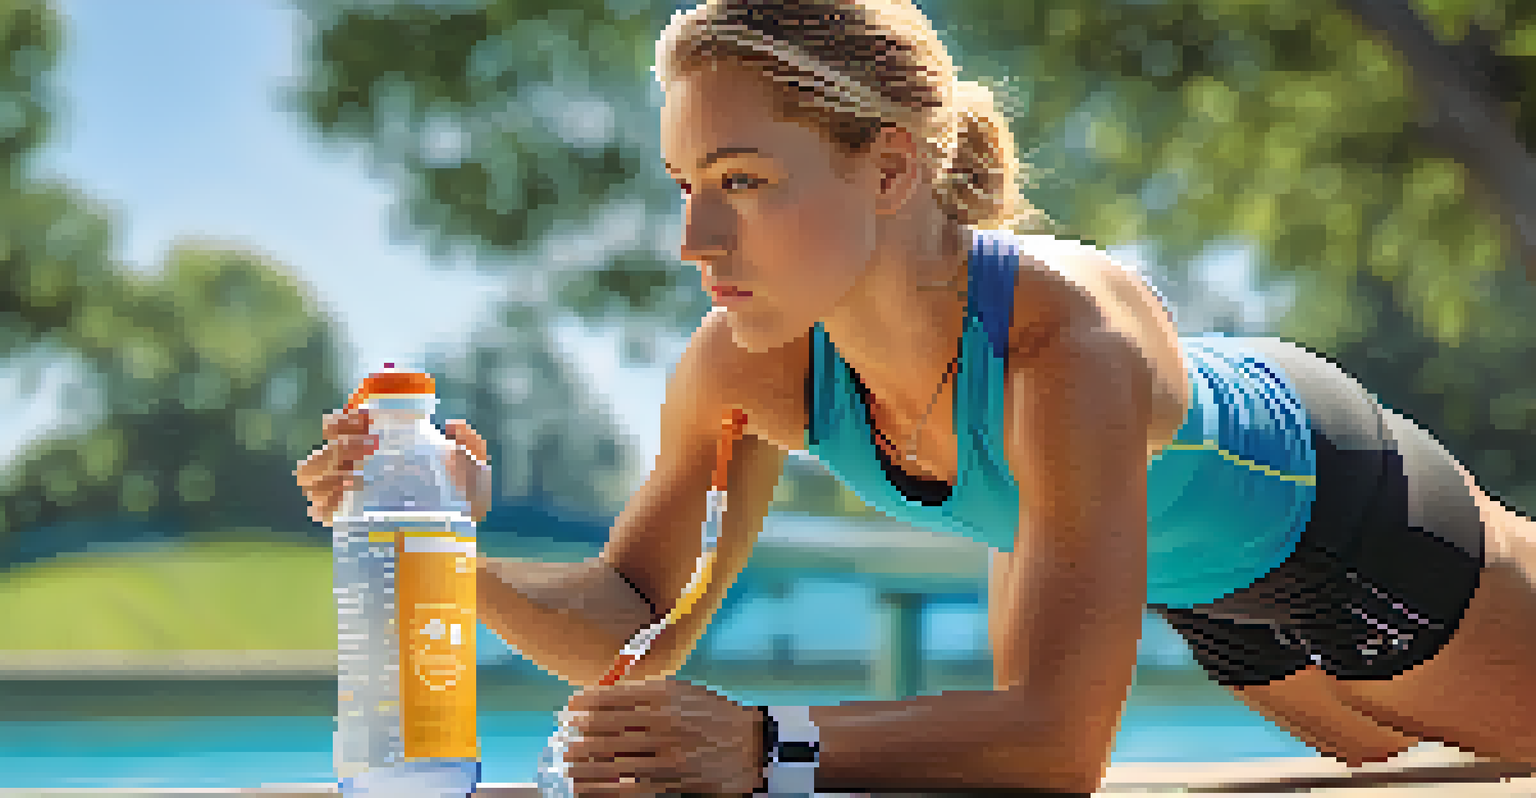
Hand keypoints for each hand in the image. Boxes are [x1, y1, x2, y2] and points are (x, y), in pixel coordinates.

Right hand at [293, 410, 492, 525]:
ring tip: (353, 479)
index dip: (346, 417)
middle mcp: (355, 466)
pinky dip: (323, 503)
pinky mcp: (346, 520)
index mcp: (377, 445)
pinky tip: (338, 503)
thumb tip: (453, 425)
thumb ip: (471, 446)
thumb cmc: (462, 500)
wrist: (461, 543)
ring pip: (313, 475)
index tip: (367, 420)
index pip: (346, 422)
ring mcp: (347, 493)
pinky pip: (320, 509)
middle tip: (368, 448)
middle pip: (328, 447)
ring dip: (325, 471)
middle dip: (338, 444)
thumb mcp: (475, 471)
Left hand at [561, 677, 764, 795]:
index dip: (581, 705)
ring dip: (583, 763)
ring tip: (567, 764)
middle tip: (560, 739)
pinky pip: (628, 787)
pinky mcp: (671, 780)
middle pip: (604, 729)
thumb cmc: (712, 714)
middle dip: (576, 735)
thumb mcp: (682, 691)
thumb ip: (646, 692)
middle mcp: (662, 721)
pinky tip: (585, 788)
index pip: (609, 698)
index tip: (567, 710)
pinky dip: (602, 789)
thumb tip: (601, 697)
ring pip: (611, 760)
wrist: (750, 744)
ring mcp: (666, 753)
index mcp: (663, 693)